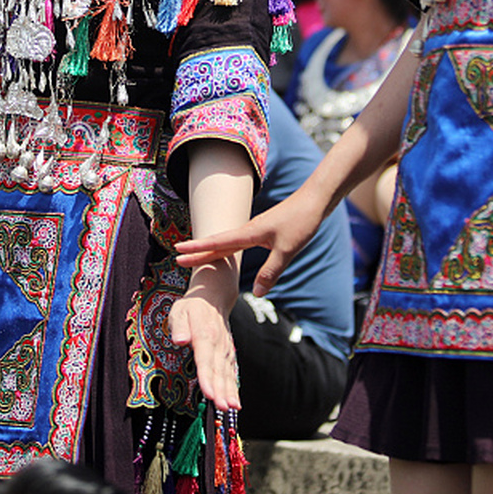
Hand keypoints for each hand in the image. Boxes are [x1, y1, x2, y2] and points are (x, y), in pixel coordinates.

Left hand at [169, 285, 240, 409]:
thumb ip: (180, 325)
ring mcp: (225, 350)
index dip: (207, 378)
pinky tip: (235, 403)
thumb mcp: (180, 310)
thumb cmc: (193, 307)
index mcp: (205, 334)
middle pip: (219, 371)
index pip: (205, 359)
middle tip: (222, 408)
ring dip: (229, 392)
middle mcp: (218, 344)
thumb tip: (180, 340)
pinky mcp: (228, 355)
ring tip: (231, 408)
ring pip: (227, 374)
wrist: (214, 298)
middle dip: (220, 391)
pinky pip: (232, 373)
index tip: (209, 393)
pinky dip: (234, 388)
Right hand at [176, 191, 325, 297]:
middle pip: (219, 244)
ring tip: (198, 258)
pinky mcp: (266, 231)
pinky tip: (231, 253)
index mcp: (250, 234)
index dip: (198, 249)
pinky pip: (240, 243)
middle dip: (199, 252)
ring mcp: (257, 230)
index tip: (178, 252)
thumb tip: (256, 292)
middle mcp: (249, 231)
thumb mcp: (287, 250)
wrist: (315, 201)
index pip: (218, 243)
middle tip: (178, 259)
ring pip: (229, 243)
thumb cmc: (301, 221)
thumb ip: (271, 271)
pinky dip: (229, 249)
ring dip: (212, 251)